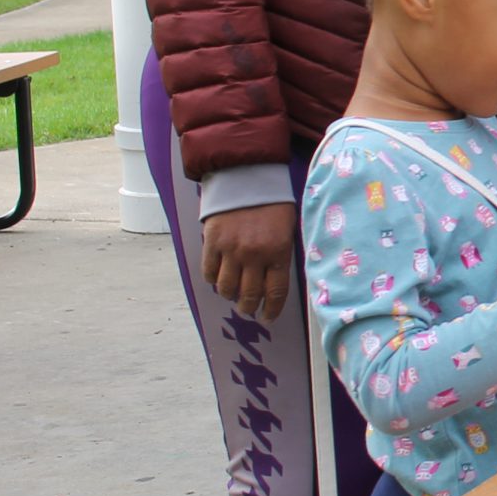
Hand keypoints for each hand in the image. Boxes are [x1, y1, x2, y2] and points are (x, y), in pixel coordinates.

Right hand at [203, 202, 299, 321]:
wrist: (247, 178)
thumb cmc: (273, 204)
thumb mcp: (287, 230)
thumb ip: (281, 256)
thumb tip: (274, 285)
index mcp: (279, 252)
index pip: (276, 292)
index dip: (272, 309)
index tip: (268, 317)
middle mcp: (254, 255)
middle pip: (249, 295)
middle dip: (250, 307)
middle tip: (249, 309)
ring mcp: (231, 250)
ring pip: (227, 288)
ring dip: (230, 296)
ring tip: (234, 295)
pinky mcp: (212, 243)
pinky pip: (209, 272)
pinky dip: (213, 280)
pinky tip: (219, 278)